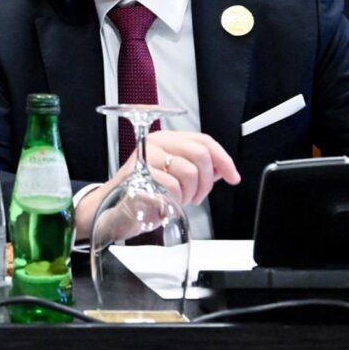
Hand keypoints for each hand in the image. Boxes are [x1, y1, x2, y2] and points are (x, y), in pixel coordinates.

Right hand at [74, 131, 240, 238]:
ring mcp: (144, 157)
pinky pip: (172, 186)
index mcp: (165, 139)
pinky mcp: (138, 175)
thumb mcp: (175, 177)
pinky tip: (168, 202)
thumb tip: (222, 169)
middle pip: (200, 154)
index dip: (223, 159)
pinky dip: (175, 199)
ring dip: (190, 193)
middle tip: (198, 196)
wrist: (116, 210)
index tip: (232, 177)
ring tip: (180, 200)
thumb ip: (197, 169)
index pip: (203, 141)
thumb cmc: (145, 193)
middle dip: (206, 181)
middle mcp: (154, 143)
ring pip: (189, 171)